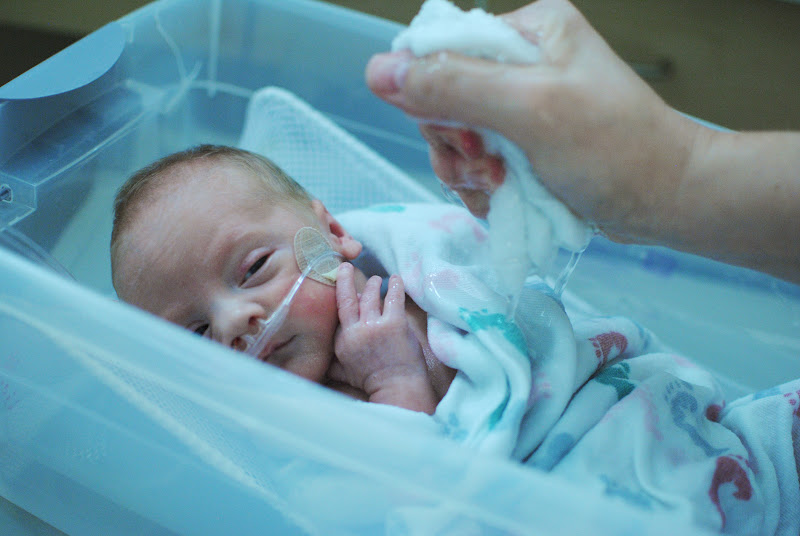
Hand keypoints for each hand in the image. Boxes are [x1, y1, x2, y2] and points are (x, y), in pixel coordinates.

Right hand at [330, 263, 437, 412]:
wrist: (397, 388)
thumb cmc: (372, 382)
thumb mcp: (345, 373)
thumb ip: (333, 361)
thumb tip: (320, 359)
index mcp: (342, 341)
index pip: (338, 312)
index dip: (339, 296)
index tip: (339, 284)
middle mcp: (355, 330)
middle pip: (348, 298)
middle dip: (345, 280)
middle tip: (346, 268)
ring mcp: (374, 325)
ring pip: (370, 295)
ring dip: (372, 284)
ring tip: (375, 279)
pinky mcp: (394, 323)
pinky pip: (393, 297)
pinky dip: (395, 286)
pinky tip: (396, 278)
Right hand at [366, 0, 700, 243]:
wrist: (665, 200)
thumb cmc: (612, 148)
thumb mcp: (529, 109)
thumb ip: (454, 86)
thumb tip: (377, 70)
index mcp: (527, 31)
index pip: (442, 51)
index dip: (432, 97)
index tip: (461, 136)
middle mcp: (521, 62)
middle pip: (443, 99)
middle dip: (455, 142)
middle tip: (484, 168)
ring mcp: (522, 107)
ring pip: (455, 136)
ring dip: (465, 171)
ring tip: (496, 189)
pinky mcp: (524, 145)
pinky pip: (475, 162)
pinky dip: (479, 187)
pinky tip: (499, 200)